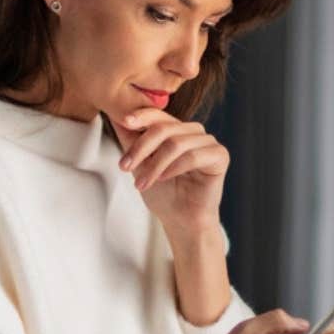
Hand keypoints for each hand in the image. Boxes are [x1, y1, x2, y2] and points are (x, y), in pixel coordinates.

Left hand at [109, 107, 229, 233]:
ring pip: (176, 144)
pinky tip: (163, 179)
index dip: (141, 116)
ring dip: (154, 165)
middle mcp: (193, 131)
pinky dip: (174, 168)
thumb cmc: (163, 193)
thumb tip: (113, 114)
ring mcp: (208, 142)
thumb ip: (130, 139)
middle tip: (124, 166)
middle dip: (141, 148)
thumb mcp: (139, 163)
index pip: (157, 114)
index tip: (125, 122)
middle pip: (164, 128)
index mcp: (176, 129)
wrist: (180, 220)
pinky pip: (193, 156)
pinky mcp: (220, 156)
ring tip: (141, 184)